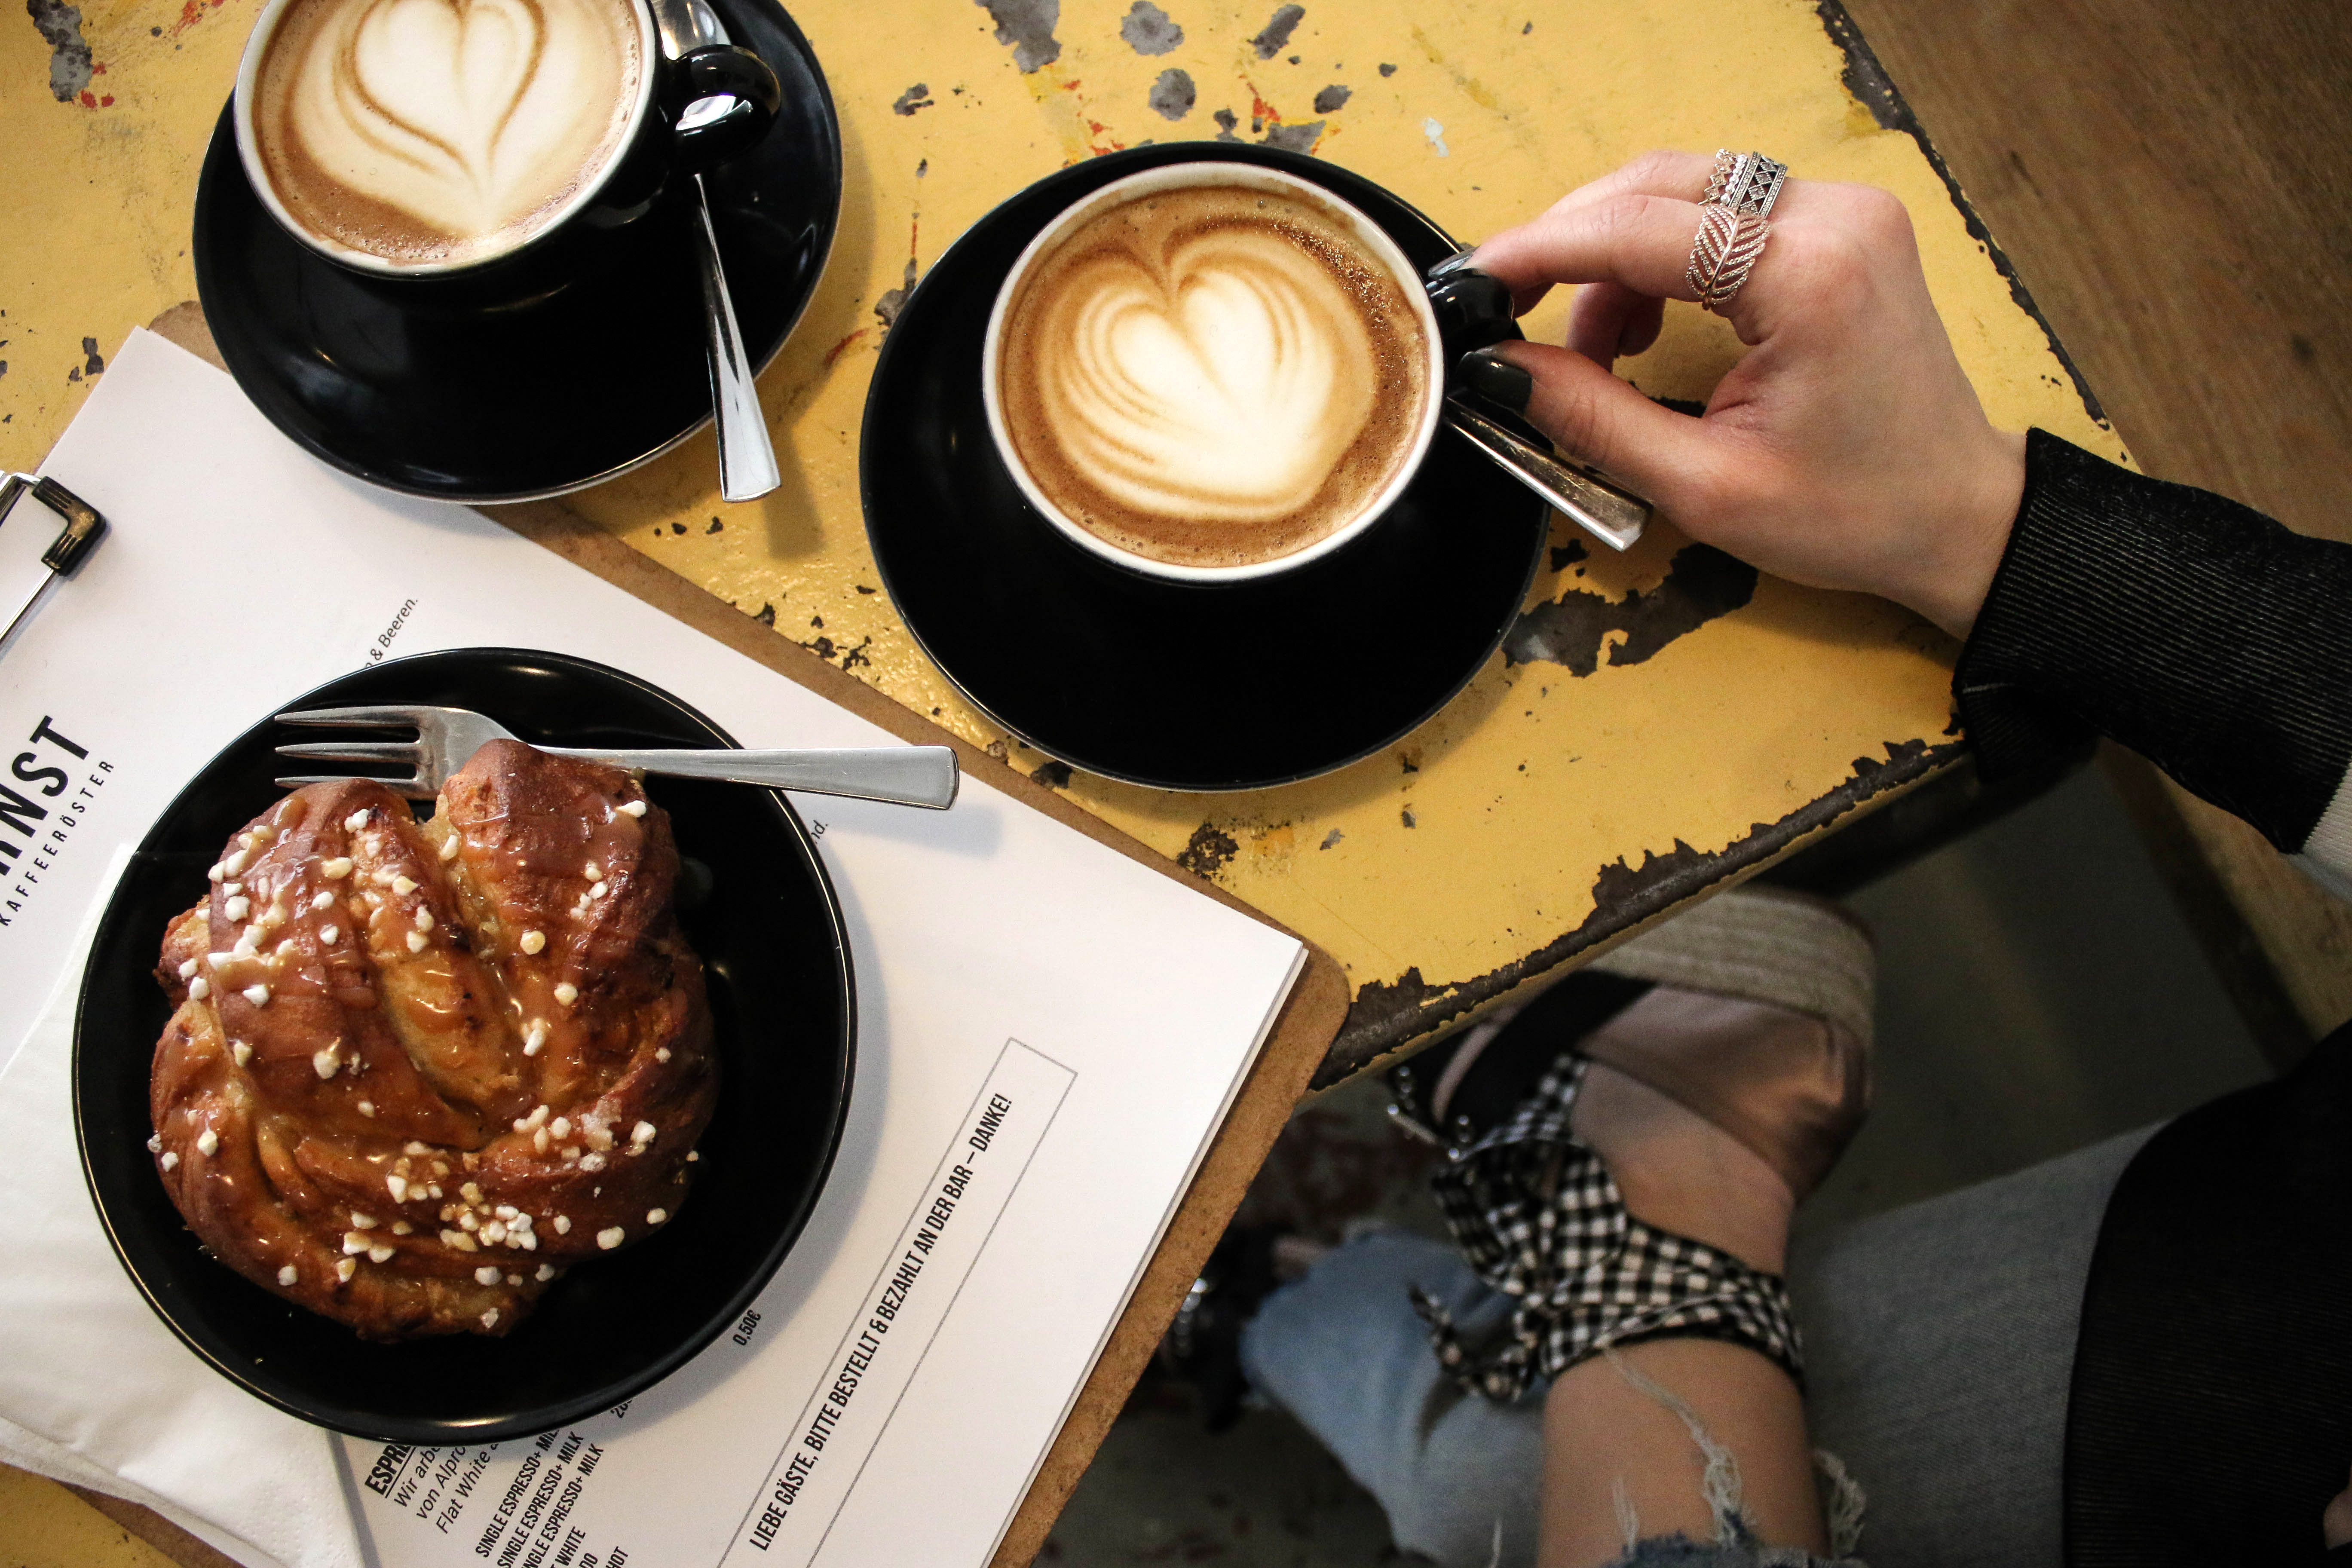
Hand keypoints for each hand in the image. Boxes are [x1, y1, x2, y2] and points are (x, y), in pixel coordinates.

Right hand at [1463, 151, 2026, 638]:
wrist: (1956, 516)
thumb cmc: (1856, 512)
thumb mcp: (1704, 488)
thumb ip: (1594, 420)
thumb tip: (1502, 371)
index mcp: (1813, 277)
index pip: (1643, 229)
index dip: (1544, 250)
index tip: (1475, 279)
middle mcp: (1835, 218)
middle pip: (1659, 186)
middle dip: (1572, 246)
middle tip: (1510, 311)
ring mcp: (1844, 212)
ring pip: (1683, 191)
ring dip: (1615, 259)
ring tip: (1593, 354)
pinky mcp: (1839, 226)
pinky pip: (1720, 212)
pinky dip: (1660, 260)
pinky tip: (1643, 329)